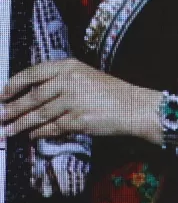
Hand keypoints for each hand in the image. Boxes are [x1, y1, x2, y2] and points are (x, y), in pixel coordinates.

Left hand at [0, 59, 155, 142]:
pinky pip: (54, 127)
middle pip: (32, 97)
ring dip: (21, 124)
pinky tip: (31, 135)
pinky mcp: (80, 120)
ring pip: (39, 114)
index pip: (32, 74)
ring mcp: (74, 101)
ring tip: (7, 130)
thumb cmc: (112, 93)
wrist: (137, 107)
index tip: (2, 94)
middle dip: (12, 109)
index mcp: (67, 67)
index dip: (14, 85)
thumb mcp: (85, 77)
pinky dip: (40, 132)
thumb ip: (60, 83)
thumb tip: (34, 97)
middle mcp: (68, 82)